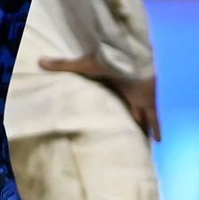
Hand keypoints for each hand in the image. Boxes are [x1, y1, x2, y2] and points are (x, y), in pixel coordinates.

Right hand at [39, 54, 161, 140]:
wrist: (129, 56)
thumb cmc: (108, 60)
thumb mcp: (83, 65)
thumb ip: (64, 65)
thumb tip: (40, 61)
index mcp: (115, 83)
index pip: (115, 97)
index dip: (115, 105)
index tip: (112, 115)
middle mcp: (129, 91)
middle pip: (131, 109)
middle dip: (132, 120)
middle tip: (129, 133)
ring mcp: (140, 97)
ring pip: (143, 116)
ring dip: (144, 126)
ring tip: (143, 142)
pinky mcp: (148, 101)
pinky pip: (153, 118)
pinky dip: (156, 129)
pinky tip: (158, 141)